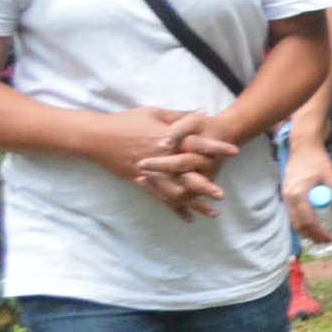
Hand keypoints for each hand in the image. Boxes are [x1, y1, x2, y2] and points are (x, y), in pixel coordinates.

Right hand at [87, 107, 232, 217]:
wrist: (96, 136)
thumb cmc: (126, 121)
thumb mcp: (154, 113)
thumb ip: (180, 116)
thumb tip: (204, 112)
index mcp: (167, 139)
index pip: (197, 144)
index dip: (216, 148)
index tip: (235, 152)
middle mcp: (161, 158)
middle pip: (187, 175)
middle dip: (206, 185)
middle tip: (222, 195)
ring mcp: (151, 173)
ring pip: (176, 192)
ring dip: (194, 203)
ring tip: (213, 213)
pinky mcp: (141, 182)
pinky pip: (160, 198)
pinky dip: (175, 209)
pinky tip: (188, 218)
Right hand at [282, 141, 331, 241]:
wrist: (303, 146)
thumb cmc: (318, 160)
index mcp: (299, 193)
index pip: (308, 220)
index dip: (319, 232)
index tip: (331, 238)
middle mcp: (288, 196)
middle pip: (298, 224)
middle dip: (312, 235)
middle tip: (325, 242)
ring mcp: (285, 195)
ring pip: (293, 220)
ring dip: (305, 230)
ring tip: (318, 237)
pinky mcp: (286, 193)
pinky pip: (292, 212)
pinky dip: (300, 221)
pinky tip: (310, 225)